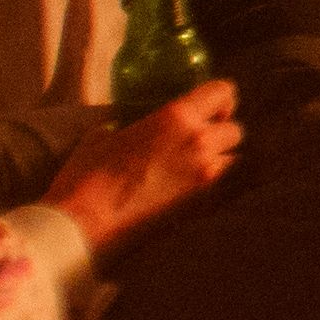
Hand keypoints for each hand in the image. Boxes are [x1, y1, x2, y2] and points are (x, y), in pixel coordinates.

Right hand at [42, 82, 241, 251]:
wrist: (83, 228)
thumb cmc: (85, 178)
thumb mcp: (103, 136)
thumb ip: (132, 125)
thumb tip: (134, 126)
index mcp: (176, 118)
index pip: (223, 91)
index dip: (220, 98)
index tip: (210, 108)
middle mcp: (199, 143)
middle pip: (236, 130)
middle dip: (221, 133)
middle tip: (200, 140)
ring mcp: (206, 177)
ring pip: (236, 160)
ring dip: (222, 161)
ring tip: (196, 167)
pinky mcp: (203, 207)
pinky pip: (228, 189)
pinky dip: (220, 186)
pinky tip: (195, 189)